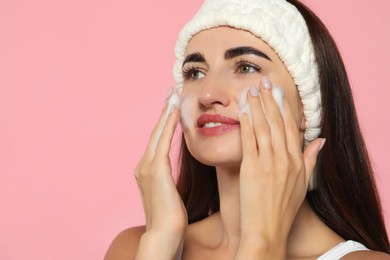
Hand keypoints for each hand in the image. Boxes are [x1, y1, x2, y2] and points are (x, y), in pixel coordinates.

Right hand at [134, 90, 186, 258]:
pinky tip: (175, 112)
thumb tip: (173, 176)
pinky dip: (168, 125)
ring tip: (174, 95)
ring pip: (158, 133)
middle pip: (155, 132)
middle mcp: (143, 165)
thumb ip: (168, 180)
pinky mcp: (155, 170)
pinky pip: (163, 142)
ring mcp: (147, 167)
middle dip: (164, 111)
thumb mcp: (169, 193)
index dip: (164, 121)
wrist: (164, 234)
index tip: (171, 106)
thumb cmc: (171, 218)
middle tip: (172, 92)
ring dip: (166, 112)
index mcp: (147, 170)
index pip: (157, 140)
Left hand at [236, 78, 324, 258]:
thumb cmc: (284, 208)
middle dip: (269, 100)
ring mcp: (268, 163)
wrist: (268, 230)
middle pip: (277, 123)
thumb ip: (311, 159)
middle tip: (262, 81)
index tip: (277, 91)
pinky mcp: (251, 169)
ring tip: (251, 90)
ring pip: (263, 128)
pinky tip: (242, 110)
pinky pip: (248, 140)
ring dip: (257, 106)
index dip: (283, 107)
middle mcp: (285, 159)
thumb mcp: (304, 183)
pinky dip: (246, 123)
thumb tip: (321, 140)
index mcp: (297, 161)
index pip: (291, 127)